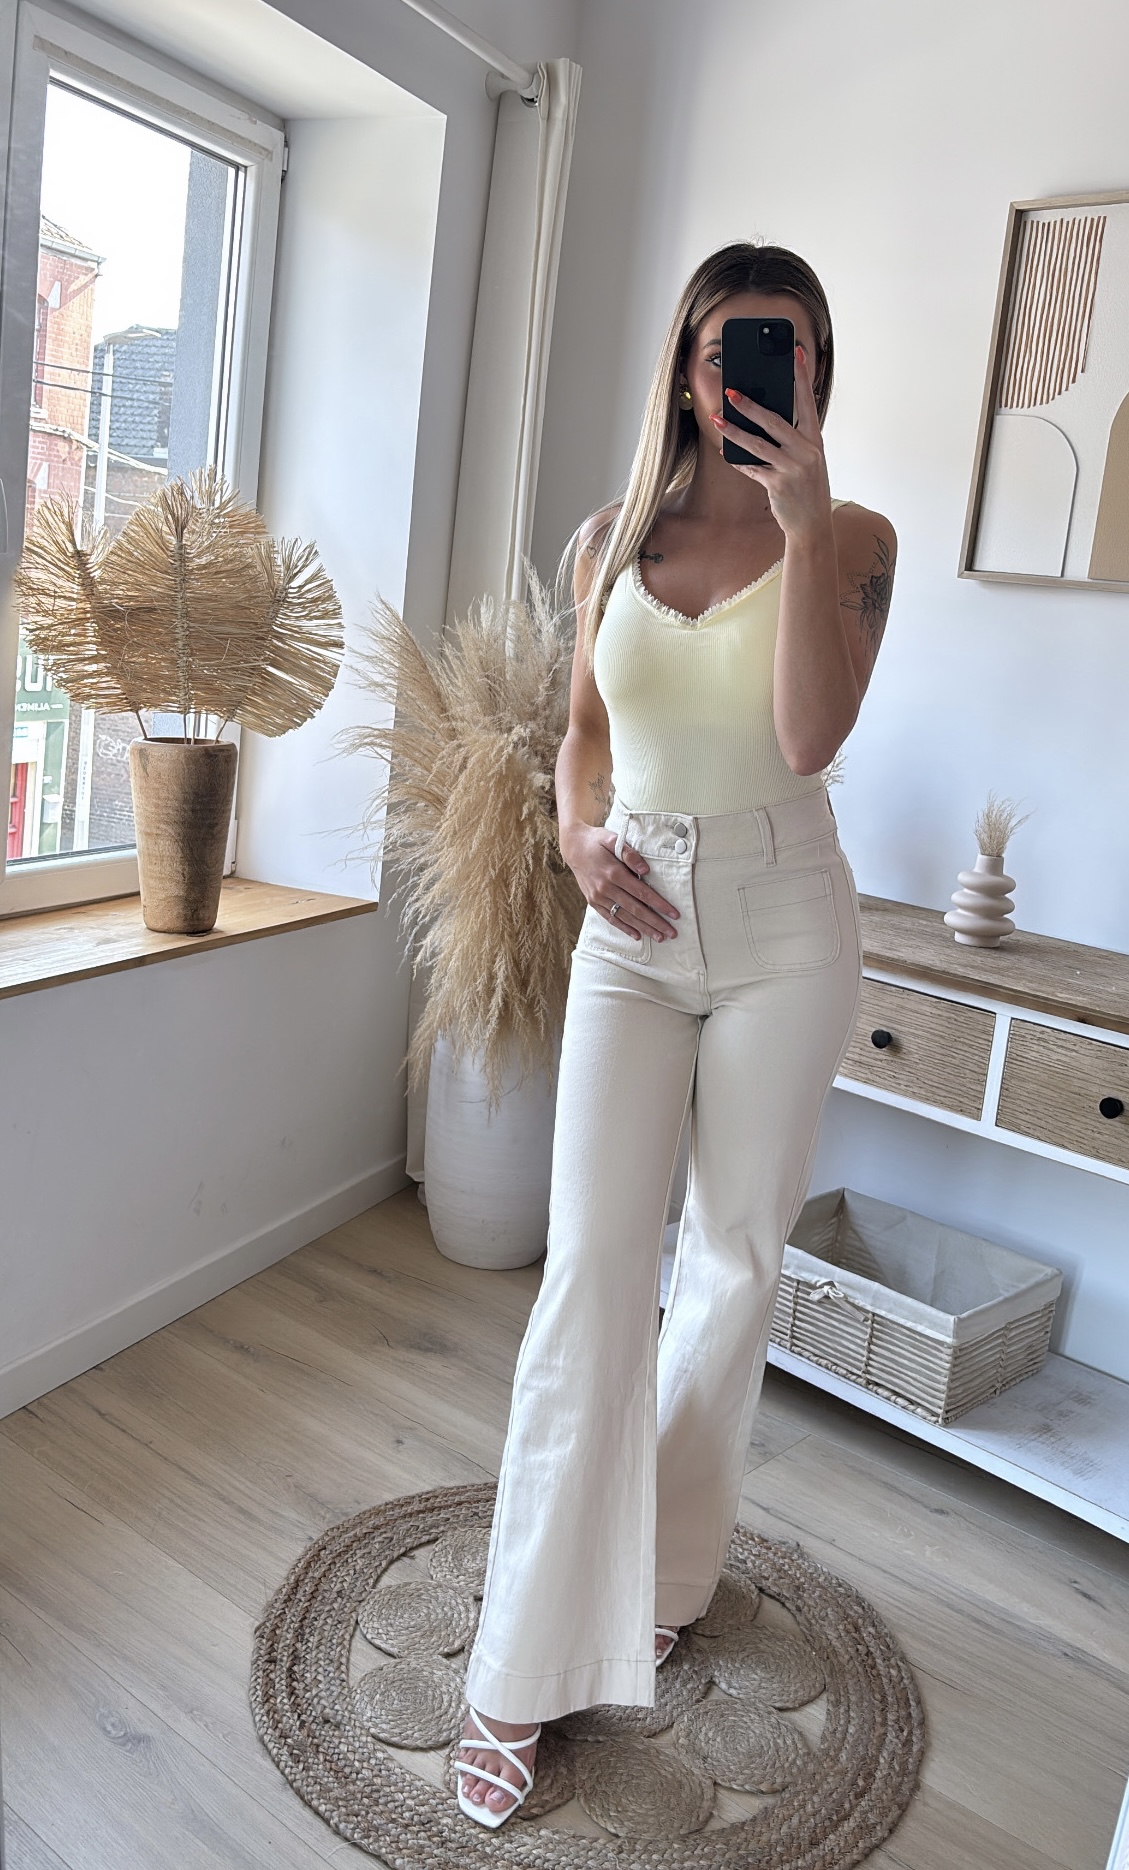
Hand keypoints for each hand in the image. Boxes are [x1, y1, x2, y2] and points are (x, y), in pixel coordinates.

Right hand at [560, 823, 678, 940]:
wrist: (573, 847)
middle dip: (655, 922)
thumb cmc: (597, 842)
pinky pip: (610, 918)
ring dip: (643, 929)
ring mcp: (598, 897)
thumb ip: (630, 854)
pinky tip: (637, 936)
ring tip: (659, 937)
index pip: (642, 893)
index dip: (660, 905)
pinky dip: (624, 928)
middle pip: (636, 909)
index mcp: (614, 872)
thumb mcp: (613, 839)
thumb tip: (645, 870)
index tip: (674, 914)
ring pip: (624, 917)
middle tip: (671, 933)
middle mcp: (606, 888)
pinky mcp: (593, 902)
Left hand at [711, 344, 831, 543]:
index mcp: (815, 441)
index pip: (808, 402)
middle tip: (732, 391)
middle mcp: (807, 451)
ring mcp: (792, 468)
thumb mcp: (808, 461)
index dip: (802, 377)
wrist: (812, 526)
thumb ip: (792, 441)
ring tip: (717, 418)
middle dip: (751, 405)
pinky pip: (751, 467)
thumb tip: (764, 419)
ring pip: (756, 443)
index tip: (796, 354)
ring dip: (733, 430)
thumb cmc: (807, 489)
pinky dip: (737, 460)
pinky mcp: (777, 484)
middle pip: (775, 421)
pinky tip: (724, 451)